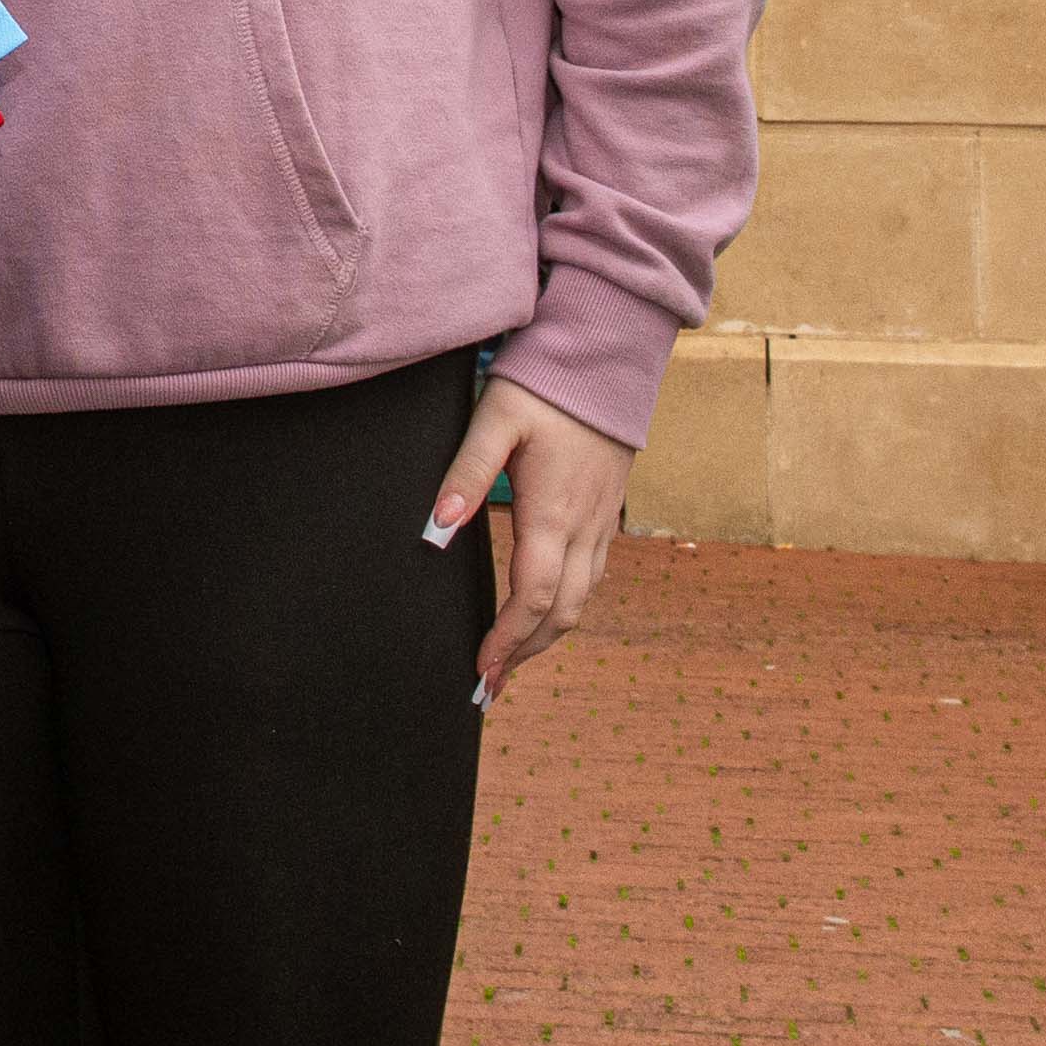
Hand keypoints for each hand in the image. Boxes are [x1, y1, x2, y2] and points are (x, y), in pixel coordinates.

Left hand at [429, 371, 634, 700]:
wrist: (606, 360)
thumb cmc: (543, 386)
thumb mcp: (493, 420)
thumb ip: (465, 475)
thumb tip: (436, 529)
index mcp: (554, 513)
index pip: (532, 598)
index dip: (507, 641)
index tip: (480, 671)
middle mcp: (586, 527)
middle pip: (562, 613)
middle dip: (526, 654)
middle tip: (488, 686)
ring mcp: (603, 523)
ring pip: (582, 600)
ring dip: (547, 636)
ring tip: (511, 661)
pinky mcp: (608, 514)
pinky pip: (592, 577)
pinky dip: (566, 606)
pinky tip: (543, 613)